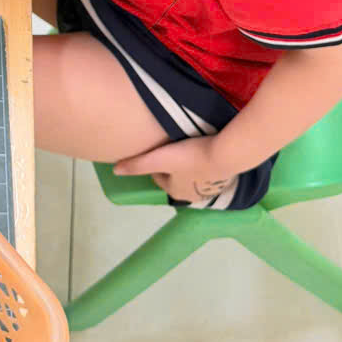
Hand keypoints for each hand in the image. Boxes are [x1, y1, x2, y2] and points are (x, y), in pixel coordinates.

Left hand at [113, 136, 232, 204]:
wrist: (225, 153)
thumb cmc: (189, 157)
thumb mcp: (159, 159)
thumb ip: (137, 164)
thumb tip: (115, 170)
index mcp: (176, 192)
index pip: (159, 177)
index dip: (156, 162)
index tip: (158, 149)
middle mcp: (193, 195)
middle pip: (175, 177)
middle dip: (171, 164)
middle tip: (172, 145)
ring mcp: (210, 188)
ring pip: (191, 174)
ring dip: (187, 163)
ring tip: (186, 146)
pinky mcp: (223, 178)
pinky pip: (206, 170)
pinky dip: (203, 162)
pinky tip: (203, 149)